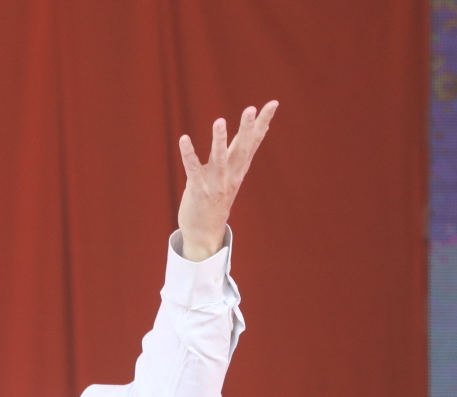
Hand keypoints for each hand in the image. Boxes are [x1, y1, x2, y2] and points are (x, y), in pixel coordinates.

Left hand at [177, 101, 278, 260]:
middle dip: (247, 128)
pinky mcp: (198, 190)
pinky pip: (193, 169)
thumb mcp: (231, 176)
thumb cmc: (216, 200)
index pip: (253, 142)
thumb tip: (251, 136)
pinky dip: (188, 154)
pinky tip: (184, 138)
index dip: (263, 122)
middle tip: (251, 109)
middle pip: (241, 148)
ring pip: (219, 159)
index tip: (273, 103)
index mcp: (238, 169)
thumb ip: (238, 156)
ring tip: (220, 121)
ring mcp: (215, 184)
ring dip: (219, 140)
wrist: (205, 234)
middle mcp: (230, 175)